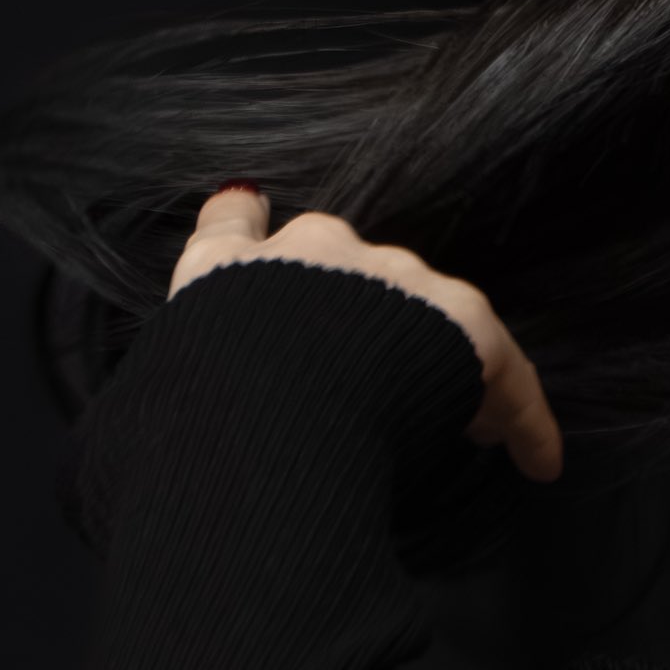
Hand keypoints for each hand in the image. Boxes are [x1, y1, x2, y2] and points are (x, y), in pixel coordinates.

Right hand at [168, 188, 563, 481]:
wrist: (252, 421)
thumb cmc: (178, 437)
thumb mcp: (133, 424)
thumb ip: (153, 408)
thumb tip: (140, 447)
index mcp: (221, 274)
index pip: (230, 227)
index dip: (245, 223)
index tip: (253, 209)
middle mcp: (309, 254)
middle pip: (350, 273)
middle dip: (371, 327)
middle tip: (385, 389)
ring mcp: (388, 276)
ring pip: (431, 314)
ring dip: (447, 368)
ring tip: (476, 430)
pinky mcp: (455, 317)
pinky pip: (500, 370)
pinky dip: (521, 417)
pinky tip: (535, 460)